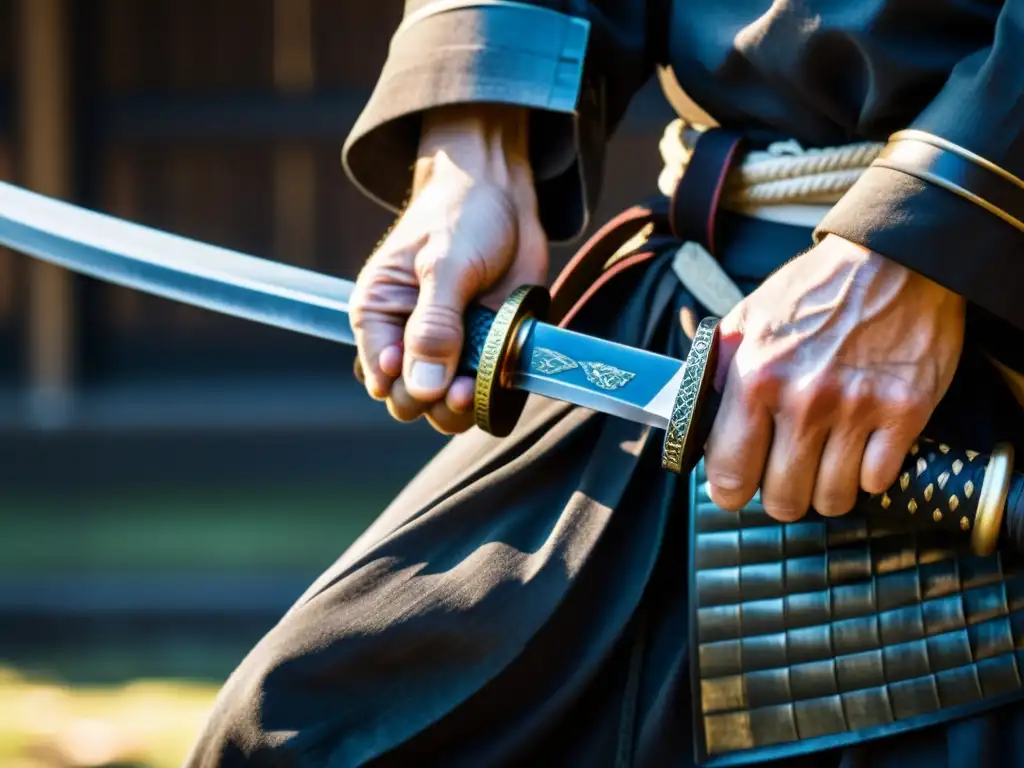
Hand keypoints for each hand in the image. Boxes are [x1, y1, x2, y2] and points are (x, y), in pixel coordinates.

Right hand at [350, 105, 547, 433]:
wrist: (504, 194)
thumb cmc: (461, 216)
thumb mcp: (445, 265)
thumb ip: (434, 325)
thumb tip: (422, 387)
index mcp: (379, 316)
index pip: (381, 378)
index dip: (405, 387)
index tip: (432, 379)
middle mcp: (408, 340)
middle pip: (411, 400)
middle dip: (434, 401)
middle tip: (463, 386)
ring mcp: (449, 348)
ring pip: (446, 406)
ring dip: (464, 405)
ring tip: (480, 386)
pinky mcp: (484, 350)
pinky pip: (483, 390)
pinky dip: (493, 391)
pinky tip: (500, 377)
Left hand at [704, 234, 965, 520]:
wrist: (894, 259)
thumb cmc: (815, 291)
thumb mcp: (746, 320)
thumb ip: (719, 374)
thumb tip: (696, 422)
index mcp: (755, 378)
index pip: (729, 474)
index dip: (730, 491)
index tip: (737, 488)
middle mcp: (804, 399)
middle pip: (783, 499)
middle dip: (781, 495)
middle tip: (786, 474)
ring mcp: (857, 408)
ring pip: (832, 500)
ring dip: (826, 490)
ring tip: (824, 463)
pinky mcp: (906, 412)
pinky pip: (878, 480)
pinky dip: (869, 473)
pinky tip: (861, 446)